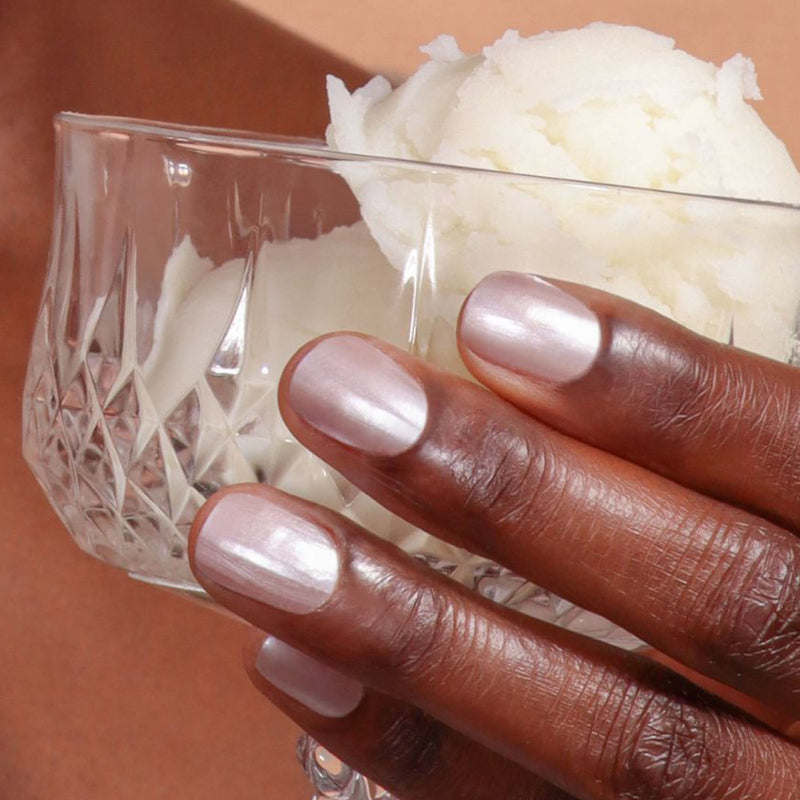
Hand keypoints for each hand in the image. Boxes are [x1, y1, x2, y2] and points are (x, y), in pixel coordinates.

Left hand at [190, 271, 799, 799]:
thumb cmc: (791, 556)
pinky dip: (410, 750)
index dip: (658, 388)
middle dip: (504, 489)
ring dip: (403, 629)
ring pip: (609, 739)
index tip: (494, 311)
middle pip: (703, 595)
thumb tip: (530, 328)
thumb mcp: (791, 493)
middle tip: (328, 388)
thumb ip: (717, 446)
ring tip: (246, 536)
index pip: (795, 455)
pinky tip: (290, 665)